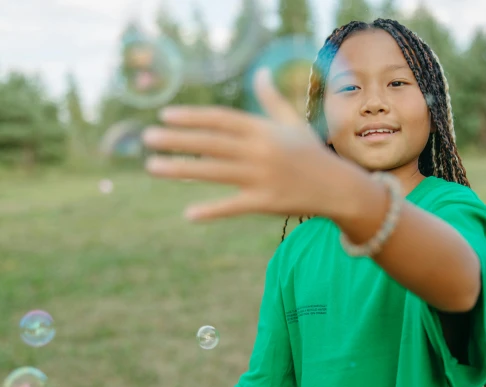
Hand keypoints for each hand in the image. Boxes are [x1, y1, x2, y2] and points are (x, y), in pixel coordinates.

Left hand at [143, 68, 362, 221]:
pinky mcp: (266, 202)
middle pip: (211, 142)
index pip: (221, 119)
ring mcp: (263, 177)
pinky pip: (234, 205)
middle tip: (147, 137)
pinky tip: (189, 213)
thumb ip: (272, 100)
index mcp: (264, 130)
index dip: (192, 116)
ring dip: (181, 169)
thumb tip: (260, 73)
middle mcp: (261, 151)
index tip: (165, 115)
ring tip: (152, 166)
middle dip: (177, 139)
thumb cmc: (312, 154)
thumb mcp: (293, 123)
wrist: (338, 187)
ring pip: (214, 171)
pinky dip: (212, 210)